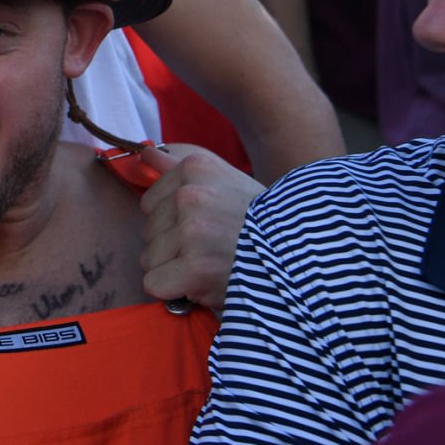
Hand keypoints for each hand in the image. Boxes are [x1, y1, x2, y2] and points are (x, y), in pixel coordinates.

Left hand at [137, 143, 262, 312]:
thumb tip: (144, 153)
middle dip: (173, 247)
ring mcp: (192, 231)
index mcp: (194, 169)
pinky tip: (201, 284)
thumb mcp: (224, 180)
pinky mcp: (195, 267)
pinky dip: (174, 292)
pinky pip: (154, 283)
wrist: (300, 256)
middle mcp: (190, 195)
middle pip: (148, 232)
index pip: (148, 203)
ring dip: (174, 270)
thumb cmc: (260, 222)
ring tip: (211, 265)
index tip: (204, 227)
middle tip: (212, 249)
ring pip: (149, 258)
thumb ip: (177, 166)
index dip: (173, 222)